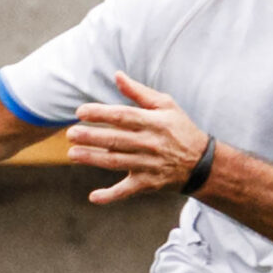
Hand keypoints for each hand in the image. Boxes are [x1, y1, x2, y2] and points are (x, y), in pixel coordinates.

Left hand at [68, 73, 210, 204]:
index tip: (80, 112)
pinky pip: (127, 190)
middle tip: (70, 134)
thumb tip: (117, 75)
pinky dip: (110, 195)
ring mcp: (149, 165)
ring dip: (93, 159)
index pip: (123, 116)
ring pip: (117, 162)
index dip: (101, 113)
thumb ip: (139, 92)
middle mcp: (151, 143)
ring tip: (72, 154)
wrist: (202, 163)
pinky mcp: (148, 183)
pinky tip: (93, 197)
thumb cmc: (179, 129)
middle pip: (117, 139)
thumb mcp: (166, 106)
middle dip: (92, 137)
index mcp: (154, 122)